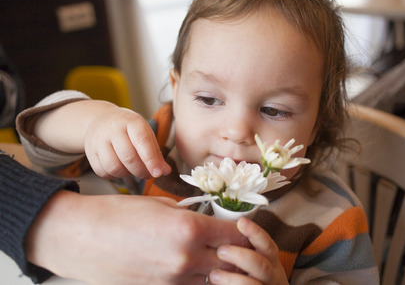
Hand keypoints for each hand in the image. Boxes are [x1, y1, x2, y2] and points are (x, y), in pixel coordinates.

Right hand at [27, 191, 248, 284]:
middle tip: (235, 243)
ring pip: (213, 278)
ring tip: (214, 255)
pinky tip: (191, 266)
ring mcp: (173, 278)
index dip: (245, 231)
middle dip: (237, 252)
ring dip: (219, 267)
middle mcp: (186, 257)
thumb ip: (188, 215)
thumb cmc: (118, 214)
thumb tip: (204, 220)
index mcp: (189, 228)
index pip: (236, 235)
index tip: (244, 228)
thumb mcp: (160, 205)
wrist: (81, 237)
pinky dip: (197, 277)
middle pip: (231, 260)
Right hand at [34, 100, 170, 178]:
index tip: (158, 173)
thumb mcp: (145, 134)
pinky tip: (120, 169)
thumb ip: (156, 153)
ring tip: (132, 169)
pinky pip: (102, 171)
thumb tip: (165, 171)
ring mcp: (98, 140)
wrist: (101, 120)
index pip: (142, 141)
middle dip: (141, 171)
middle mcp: (113, 129)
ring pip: (113, 167)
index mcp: (131, 121)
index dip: (151, 160)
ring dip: (127, 174)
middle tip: (148, 174)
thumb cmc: (128, 129)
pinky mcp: (90, 152)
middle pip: (128, 157)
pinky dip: (114, 176)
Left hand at [208, 217, 288, 284]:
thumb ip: (242, 246)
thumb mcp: (255, 258)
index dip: (255, 232)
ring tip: (214, 274)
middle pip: (260, 265)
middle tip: (221, 251)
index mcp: (270, 259)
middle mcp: (271, 275)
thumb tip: (218, 230)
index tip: (241, 222)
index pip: (266, 243)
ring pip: (252, 284)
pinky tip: (216, 284)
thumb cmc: (254, 273)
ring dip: (231, 278)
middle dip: (240, 256)